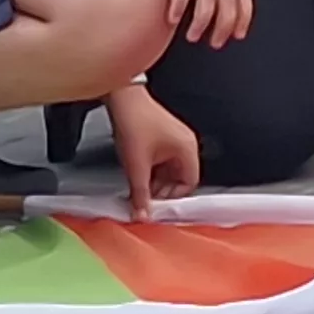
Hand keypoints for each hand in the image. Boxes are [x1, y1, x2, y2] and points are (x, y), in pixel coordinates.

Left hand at [105, 83, 198, 220]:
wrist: (122, 98)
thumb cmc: (134, 122)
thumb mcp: (136, 165)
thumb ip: (140, 193)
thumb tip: (142, 214)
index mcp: (187, 148)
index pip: (190, 183)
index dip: (173, 197)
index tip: (157, 205)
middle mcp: (185, 144)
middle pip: (180, 178)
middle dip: (162, 190)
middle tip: (145, 199)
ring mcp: (174, 139)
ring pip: (169, 171)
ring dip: (155, 181)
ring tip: (138, 187)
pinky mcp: (163, 137)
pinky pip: (162, 161)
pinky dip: (152, 171)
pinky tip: (137, 174)